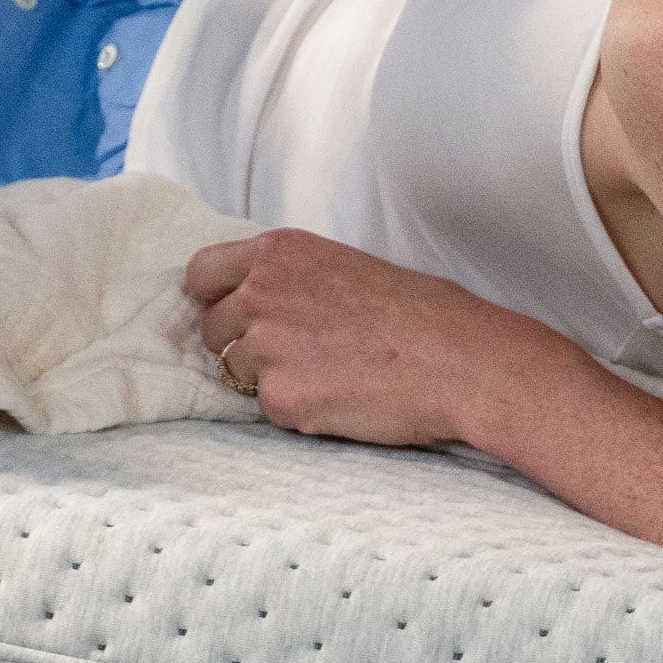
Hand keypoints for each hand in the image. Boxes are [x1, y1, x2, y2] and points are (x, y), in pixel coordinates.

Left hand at [183, 230, 560, 448]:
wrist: (460, 360)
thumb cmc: (420, 313)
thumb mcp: (344, 267)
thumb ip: (290, 280)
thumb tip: (255, 301)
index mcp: (278, 252)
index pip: (202, 273)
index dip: (218, 299)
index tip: (238, 315)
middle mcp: (260, 292)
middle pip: (210, 328)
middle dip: (241, 345)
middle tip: (298, 355)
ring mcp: (265, 346)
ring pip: (236, 371)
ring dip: (270, 379)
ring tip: (329, 375)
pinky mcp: (280, 396)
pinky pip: (269, 409)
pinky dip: (297, 410)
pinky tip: (341, 399)